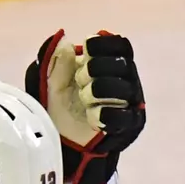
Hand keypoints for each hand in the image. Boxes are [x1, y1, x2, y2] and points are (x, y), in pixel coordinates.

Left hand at [25, 29, 144, 183]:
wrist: (64, 141)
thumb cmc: (62, 106)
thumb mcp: (53, 84)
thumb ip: (57, 63)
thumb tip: (64, 42)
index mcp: (112, 64)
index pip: (120, 45)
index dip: (102, 45)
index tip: (85, 48)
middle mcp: (127, 80)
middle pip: (120, 64)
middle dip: (92, 69)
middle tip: (79, 81)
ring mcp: (130, 102)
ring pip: (121, 89)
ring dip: (94, 92)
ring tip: (83, 100)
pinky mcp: (129, 124)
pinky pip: (122, 116)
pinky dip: (102, 114)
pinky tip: (91, 117)